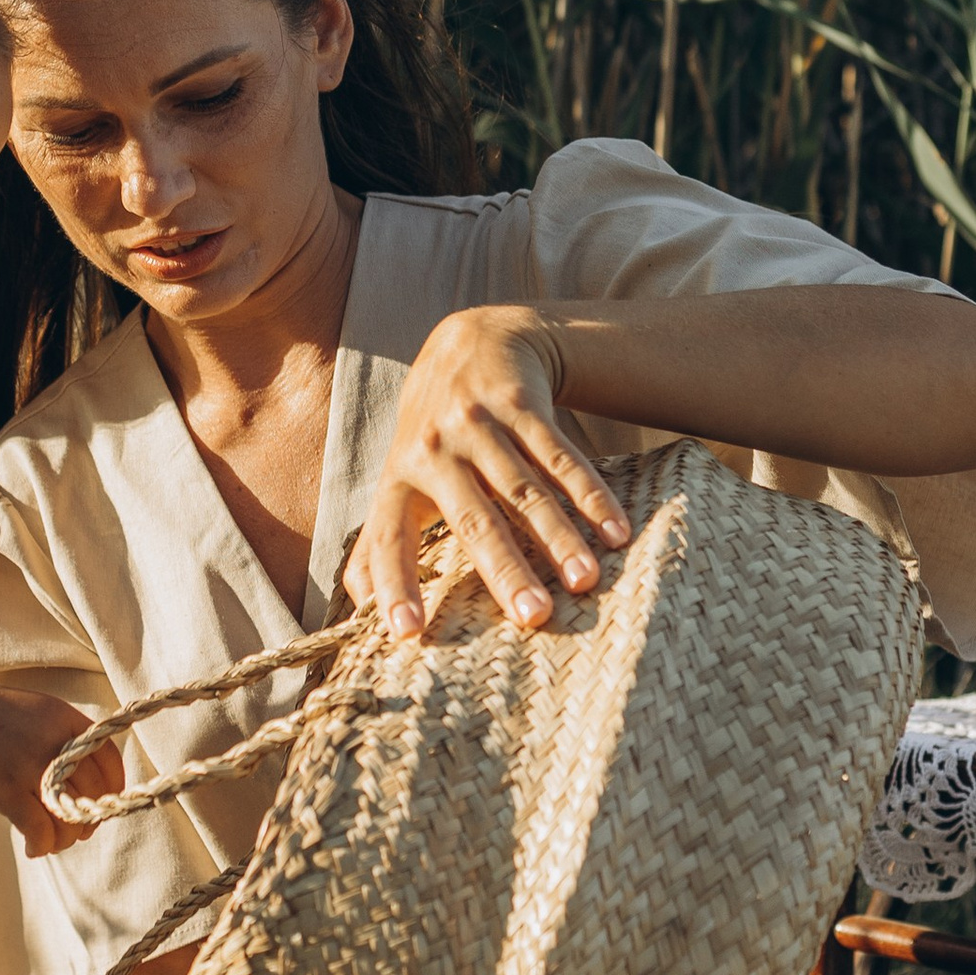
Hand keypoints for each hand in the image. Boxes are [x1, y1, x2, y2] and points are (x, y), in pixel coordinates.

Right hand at [0, 670, 125, 858]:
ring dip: (64, 839)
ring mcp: (31, 764)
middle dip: (88, 821)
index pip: (110, 758)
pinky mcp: (6, 787)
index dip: (113, 789)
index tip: (103, 807)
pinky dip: (41, 845)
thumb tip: (80, 782)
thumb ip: (58, 738)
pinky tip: (32, 849)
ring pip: (69, 816)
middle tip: (75, 834)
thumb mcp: (30, 712)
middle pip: (93, 792)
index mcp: (63, 717)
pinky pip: (39, 828)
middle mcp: (54, 739)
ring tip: (49, 842)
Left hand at [346, 306, 629, 638]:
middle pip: (474, 521)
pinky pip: (560, 456)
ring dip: (558, 538)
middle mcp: (435, 450)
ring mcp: (479, 423)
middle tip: (534, 619)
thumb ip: (378, 539)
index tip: (406, 633)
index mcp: (399, 478)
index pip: (389, 539)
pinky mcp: (521, 404)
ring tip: (585, 582)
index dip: (394, 584)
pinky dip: (591, 494)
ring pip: (524, 491)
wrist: (471, 341)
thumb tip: (358, 610)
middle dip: (504, 570)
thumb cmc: (432, 434)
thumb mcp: (398, 477)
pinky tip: (617, 531)